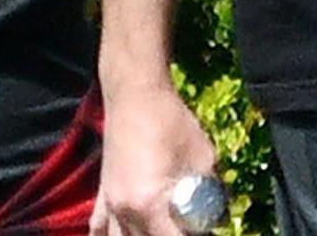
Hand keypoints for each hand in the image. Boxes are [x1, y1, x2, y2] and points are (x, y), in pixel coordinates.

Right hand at [90, 82, 215, 235]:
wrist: (135, 94)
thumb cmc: (172, 121)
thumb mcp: (204, 157)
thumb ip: (211, 194)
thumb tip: (216, 218)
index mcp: (150, 204)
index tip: (205, 229)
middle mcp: (125, 212)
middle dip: (171, 235)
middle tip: (187, 225)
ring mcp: (109, 206)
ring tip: (161, 226)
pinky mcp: (102, 197)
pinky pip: (99, 230)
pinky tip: (127, 233)